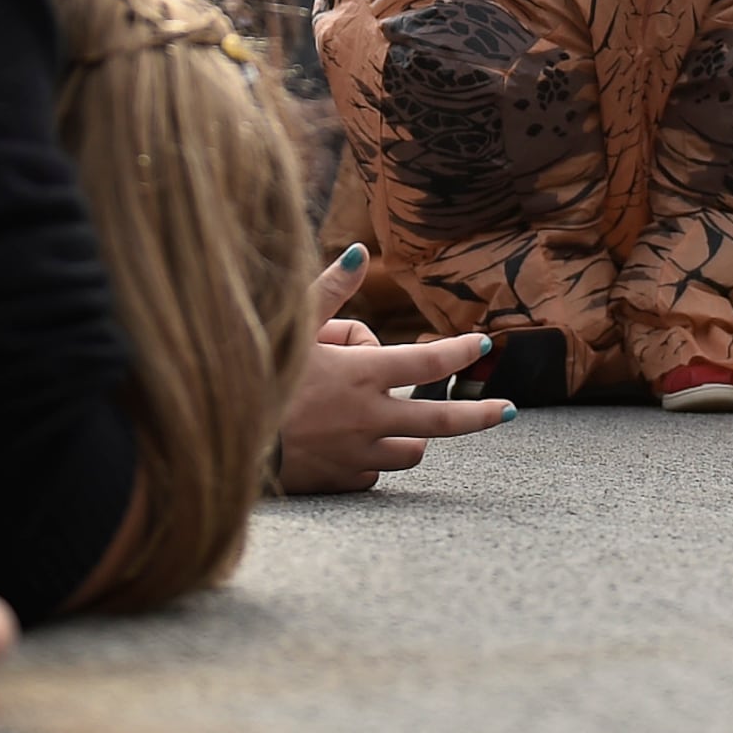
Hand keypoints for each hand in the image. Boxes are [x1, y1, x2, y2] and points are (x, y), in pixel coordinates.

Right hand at [279, 246, 517, 492]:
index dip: (460, 350)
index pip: (429, 360)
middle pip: (442, 420)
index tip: (482, 344)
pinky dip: (370, 459)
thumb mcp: (291, 325)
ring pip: (409, 450)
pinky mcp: (341, 481)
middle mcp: (369, 417)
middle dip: (480, 415)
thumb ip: (331, 290)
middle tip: (508, 411)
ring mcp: (357, 454)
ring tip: (395, 420)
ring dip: (411, 435)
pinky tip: (348, 445)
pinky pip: (372, 472)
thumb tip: (361, 251)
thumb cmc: (256, 374)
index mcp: (362, 375)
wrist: (224, 440)